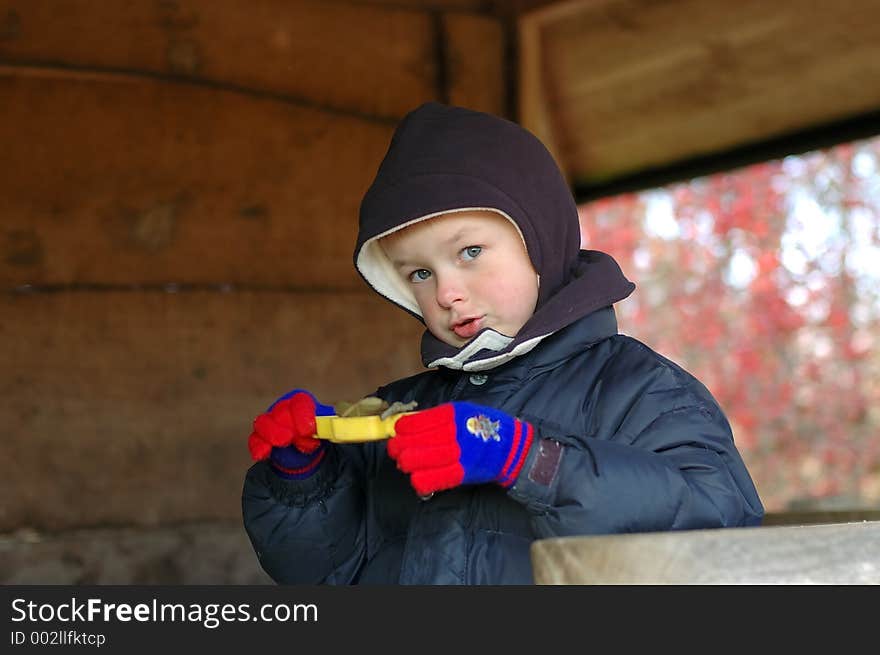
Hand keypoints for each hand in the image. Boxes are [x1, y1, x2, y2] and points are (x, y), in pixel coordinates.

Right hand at [247, 389, 334, 478]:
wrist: (306, 455)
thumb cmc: (318, 437)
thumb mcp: (328, 430)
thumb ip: (333, 427)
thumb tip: (346, 425)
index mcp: (303, 403)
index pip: (300, 401)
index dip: (302, 414)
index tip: (308, 429)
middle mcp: (284, 409)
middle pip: (281, 411)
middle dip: (286, 425)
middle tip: (290, 438)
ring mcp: (270, 422)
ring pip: (264, 423)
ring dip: (272, 433)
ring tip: (282, 443)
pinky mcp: (260, 438)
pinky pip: (255, 440)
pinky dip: (258, 447)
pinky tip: (263, 454)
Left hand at [387, 402, 533, 495]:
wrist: (510, 447)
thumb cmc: (484, 425)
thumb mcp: (462, 411)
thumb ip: (439, 416)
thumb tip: (411, 423)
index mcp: (452, 415)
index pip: (416, 422)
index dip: (402, 429)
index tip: (397, 432)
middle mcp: (452, 434)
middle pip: (412, 443)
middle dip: (398, 447)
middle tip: (396, 450)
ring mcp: (456, 455)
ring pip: (417, 462)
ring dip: (406, 463)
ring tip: (405, 463)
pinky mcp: (460, 474)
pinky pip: (431, 480)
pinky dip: (420, 481)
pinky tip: (416, 478)